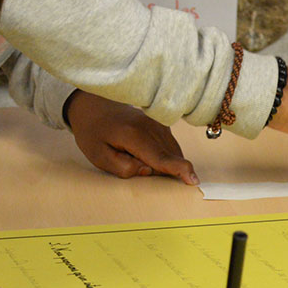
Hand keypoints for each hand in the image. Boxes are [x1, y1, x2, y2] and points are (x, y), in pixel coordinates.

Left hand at [66, 90, 197, 184]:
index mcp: (134, 135)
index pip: (161, 157)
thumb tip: (149, 171)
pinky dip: (163, 155)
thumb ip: (123, 168)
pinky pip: (169, 146)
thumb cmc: (94, 133)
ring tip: (134, 155)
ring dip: (162, 163)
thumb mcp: (98, 156)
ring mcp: (158, 124)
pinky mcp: (161, 124)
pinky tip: (143, 152)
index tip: (193, 180)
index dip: (179, 170)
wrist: (94, 106)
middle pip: (170, 157)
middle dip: (163, 171)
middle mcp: (151, 127)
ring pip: (172, 152)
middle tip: (132, 163)